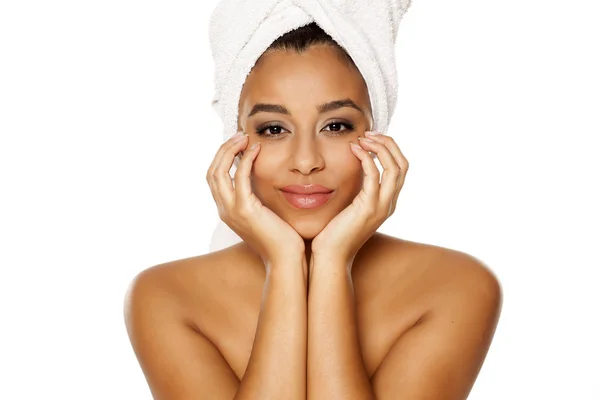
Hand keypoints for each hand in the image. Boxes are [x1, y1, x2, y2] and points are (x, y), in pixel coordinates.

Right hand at [206, 132, 304, 266]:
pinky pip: (240, 177)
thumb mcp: (265, 215)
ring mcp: (231, 210)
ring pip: (219, 171)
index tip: (238, 143)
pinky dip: (246, 160)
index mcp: (227, 210)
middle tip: (240, 135)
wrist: (285, 259)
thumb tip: (263, 182)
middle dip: (224, 149)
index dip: (223, 157)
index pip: (215, 178)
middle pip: (212, 171)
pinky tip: (257, 150)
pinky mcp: (245, 210)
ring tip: (245, 138)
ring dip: (230, 150)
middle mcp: (224, 209)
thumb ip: (258, 199)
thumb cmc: (281, 238)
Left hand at [311, 131, 408, 265]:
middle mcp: (389, 203)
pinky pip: (374, 176)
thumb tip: (350, 170)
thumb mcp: (350, 206)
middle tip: (369, 133)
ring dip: (380, 147)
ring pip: (394, 167)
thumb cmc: (335, 232)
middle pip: (402, 164)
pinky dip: (366, 158)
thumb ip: (356, 190)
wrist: (331, 256)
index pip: (400, 167)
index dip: (389, 148)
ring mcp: (382, 206)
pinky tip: (354, 150)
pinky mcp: (368, 208)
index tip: (371, 138)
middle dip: (388, 143)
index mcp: (387, 201)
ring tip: (363, 138)